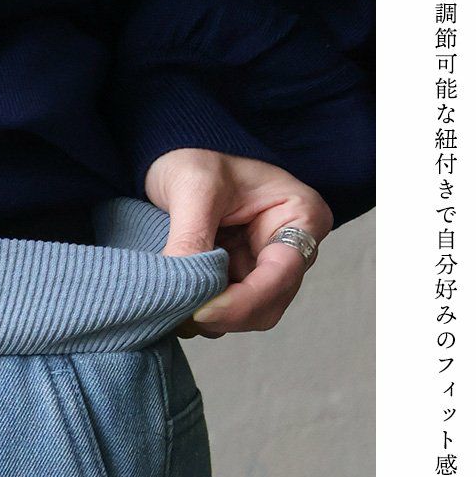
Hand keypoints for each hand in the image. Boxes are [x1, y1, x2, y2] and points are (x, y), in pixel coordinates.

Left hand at [144, 148, 333, 337]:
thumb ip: (192, 238)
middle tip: (179, 311)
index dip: (241, 302)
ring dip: (212, 318)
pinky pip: (229, 313)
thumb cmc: (196, 158)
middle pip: (268, 305)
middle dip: (225, 314)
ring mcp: (268, 270)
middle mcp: (293, 249)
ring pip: (249, 316)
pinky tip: (179, 301)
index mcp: (302, 216)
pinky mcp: (242, 282)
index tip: (200, 312)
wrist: (176, 160)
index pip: (281, 274)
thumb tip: (183, 291)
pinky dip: (204, 315)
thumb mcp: (195, 187)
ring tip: (173, 302)